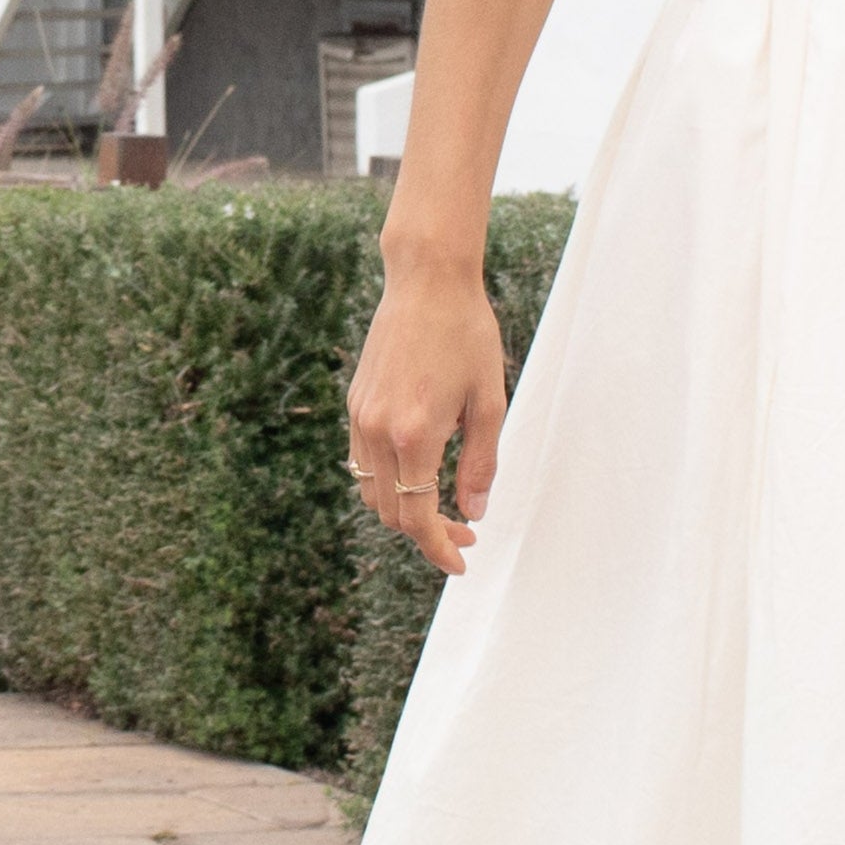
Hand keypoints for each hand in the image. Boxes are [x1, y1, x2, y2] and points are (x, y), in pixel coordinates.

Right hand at [346, 258, 510, 574]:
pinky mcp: (355, 404)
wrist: (427, 282)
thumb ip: (480, 463)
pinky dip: (387, 481)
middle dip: (427, 533)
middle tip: (466, 531)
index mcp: (414, 434)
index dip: (438, 548)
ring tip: (442, 504)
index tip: (460, 562)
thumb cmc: (467, 335)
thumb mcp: (489, 403)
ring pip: (371, 492)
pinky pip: (362, 462)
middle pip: (390, 513)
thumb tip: (475, 512)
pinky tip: (420, 470)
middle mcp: (377, 431)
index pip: (417, 517)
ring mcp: (360, 417)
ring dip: (403, 510)